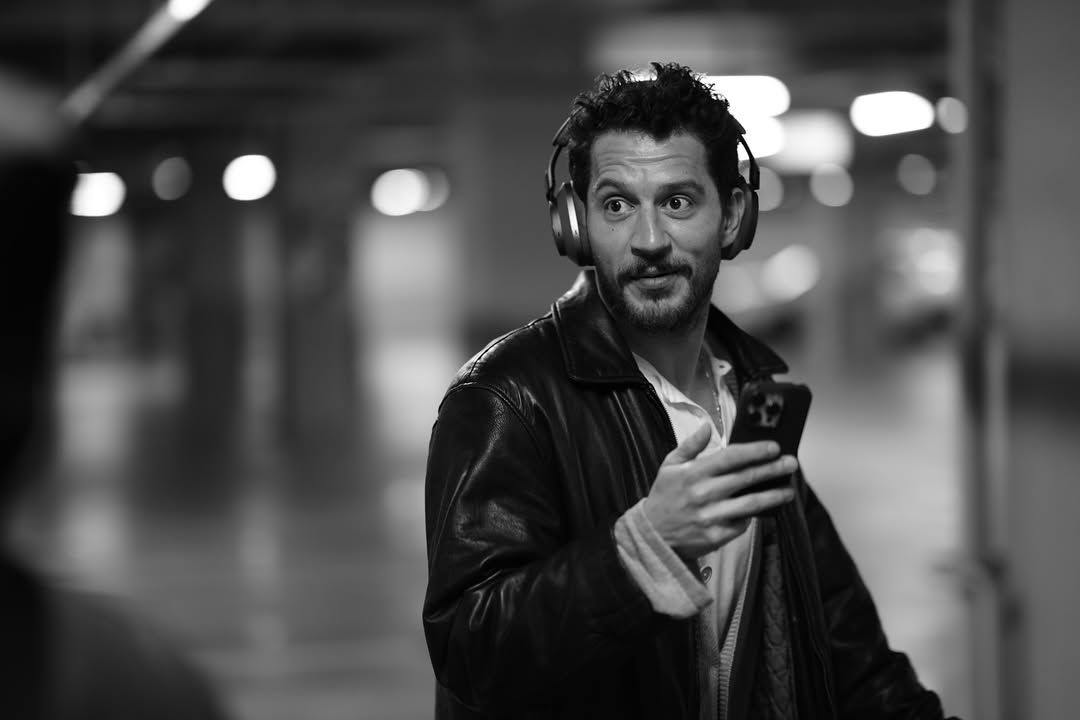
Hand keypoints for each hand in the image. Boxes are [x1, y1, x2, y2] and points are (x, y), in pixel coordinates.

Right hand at [642, 422, 797, 558]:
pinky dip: (754, 516)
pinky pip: (742, 524)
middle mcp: (704, 494)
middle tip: (791, 463)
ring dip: (773, 496)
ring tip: (789, 491)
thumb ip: (690, 445)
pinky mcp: (716, 536)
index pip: (731, 457)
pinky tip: (765, 510)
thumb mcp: (669, 466)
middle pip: (747, 478)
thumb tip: (707, 426)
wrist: (652, 535)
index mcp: (693, 473)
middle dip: (773, 469)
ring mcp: (711, 516)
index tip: (774, 447)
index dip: (755, 451)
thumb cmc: (664, 497)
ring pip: (751, 504)